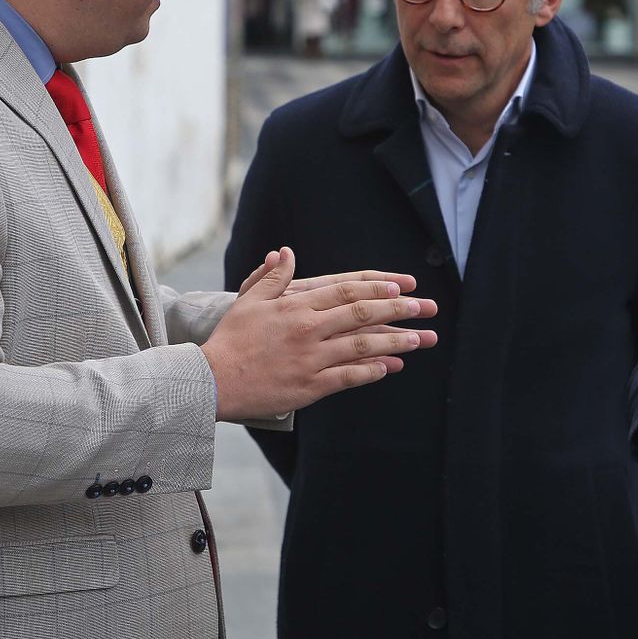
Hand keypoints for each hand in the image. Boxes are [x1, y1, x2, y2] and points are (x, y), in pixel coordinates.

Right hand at [205, 247, 438, 420]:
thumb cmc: (231, 339)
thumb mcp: (249, 300)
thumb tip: (284, 252)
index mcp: (296, 304)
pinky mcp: (311, 386)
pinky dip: (373, 372)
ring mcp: (312, 358)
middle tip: (424, 307)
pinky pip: (349, 377)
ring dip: (394, 341)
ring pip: (363, 346)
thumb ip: (272, 277)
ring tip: (419, 338)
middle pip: (362, 314)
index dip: (377, 287)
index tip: (401, 286)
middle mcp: (309, 328)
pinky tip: (392, 367)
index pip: (346, 290)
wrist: (213, 379)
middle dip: (398, 310)